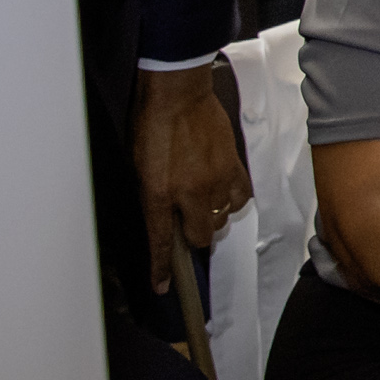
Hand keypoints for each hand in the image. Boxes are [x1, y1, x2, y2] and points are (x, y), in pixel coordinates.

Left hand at [132, 67, 253, 292]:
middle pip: (201, 237)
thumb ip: (152, 196)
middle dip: (193, 237)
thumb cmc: (152, 124)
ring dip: (211, 216)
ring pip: (221, 218)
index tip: (162, 286)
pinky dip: (231, 201)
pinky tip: (221, 192)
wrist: (177, 93)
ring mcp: (216, 181)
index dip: (161, 270)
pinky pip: (240, 198)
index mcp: (159, 194)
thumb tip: (163, 216)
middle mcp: (190, 193)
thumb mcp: (140, 167)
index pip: (162, 243)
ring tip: (202, 199)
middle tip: (186, 223)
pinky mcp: (234, 166)